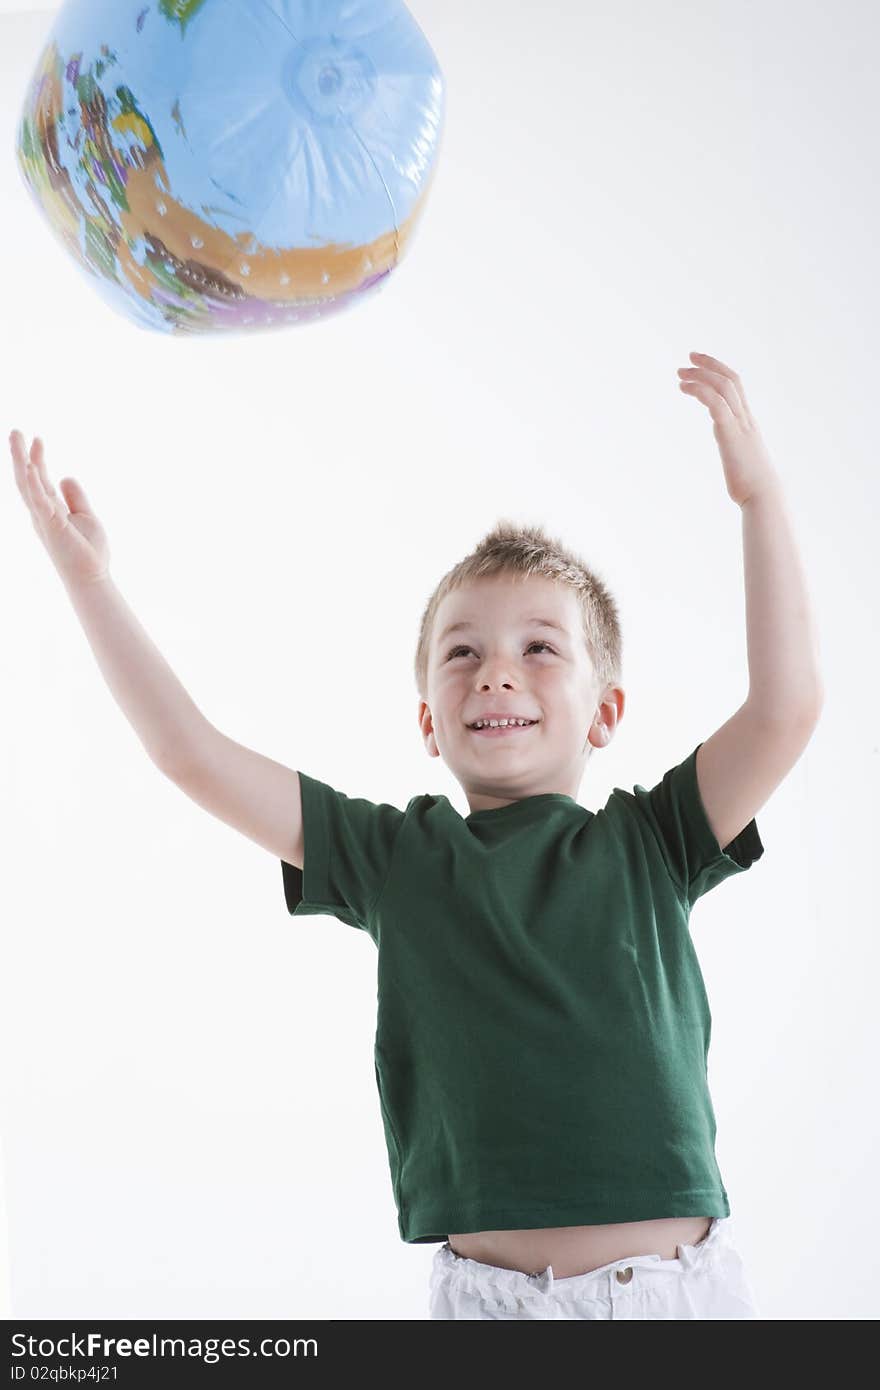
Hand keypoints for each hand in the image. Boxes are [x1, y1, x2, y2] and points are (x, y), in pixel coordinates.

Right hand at [10, 430, 110, 586]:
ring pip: (28, 485)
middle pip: (27, 478)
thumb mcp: (85, 516)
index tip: (38, 438)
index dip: (37, 458)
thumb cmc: (89, 551)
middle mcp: (42, 512)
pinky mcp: (52, 525)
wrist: (92, 577)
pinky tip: (31, 465)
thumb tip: (66, 476)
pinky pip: (40, 501)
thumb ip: (75, 497)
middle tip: (15, 430)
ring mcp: (44, 518)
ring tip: (17, 438)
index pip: (39, 479)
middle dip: (20, 454)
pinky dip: (34, 483)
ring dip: (21, 461)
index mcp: (50, 510)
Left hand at [677, 352, 779, 506]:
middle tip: (688, 359)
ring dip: (700, 376)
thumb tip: (734, 458)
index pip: (737, 387)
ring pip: (723, 387)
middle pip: (730, 380)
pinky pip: (716, 403)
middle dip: (709, 366)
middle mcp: (746, 419)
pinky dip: (700, 390)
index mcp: (748, 424)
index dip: (719, 371)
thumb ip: (736, 453)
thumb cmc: (753, 487)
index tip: (700, 364)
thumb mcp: (742, 463)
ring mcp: (740, 425)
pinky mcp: (730, 434)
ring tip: (680, 374)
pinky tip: (684, 388)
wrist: (764, 497)